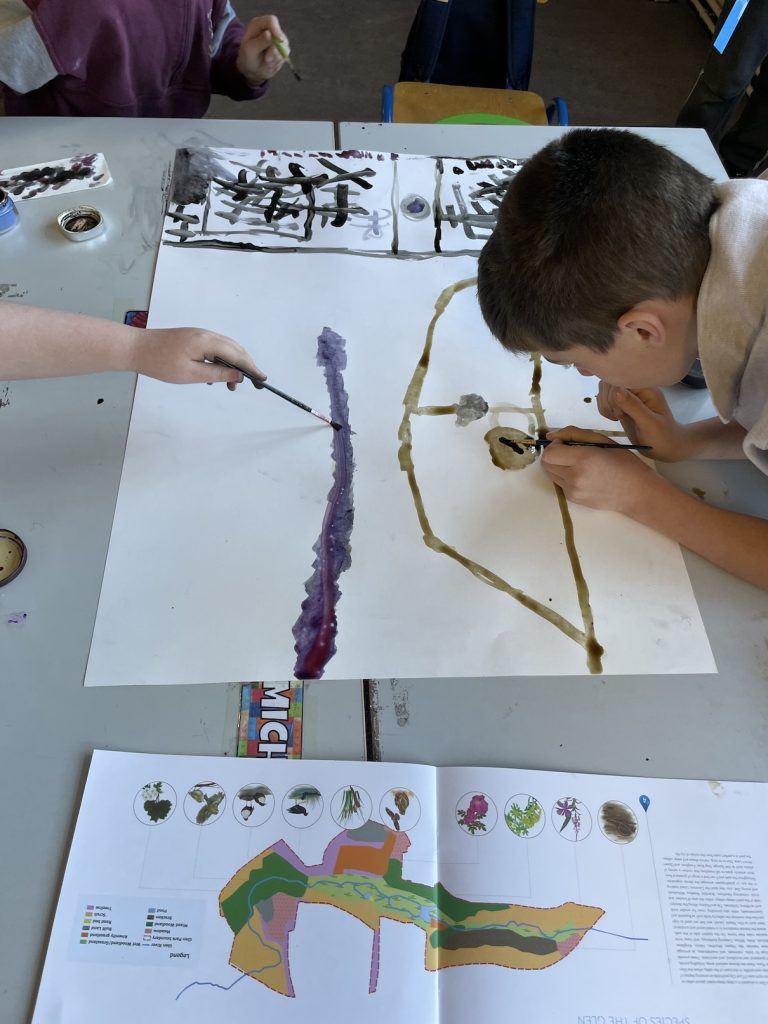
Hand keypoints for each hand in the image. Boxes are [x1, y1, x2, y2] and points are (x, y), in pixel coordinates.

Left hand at [128, 327, 265, 387]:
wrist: (135, 348)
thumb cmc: (160, 363)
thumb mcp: (191, 374)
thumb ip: (217, 375)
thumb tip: (237, 375)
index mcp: (207, 341)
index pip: (237, 355)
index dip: (251, 367)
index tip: (262, 379)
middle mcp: (206, 334)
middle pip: (234, 349)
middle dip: (245, 366)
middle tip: (252, 383)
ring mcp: (199, 335)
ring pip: (224, 349)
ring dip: (232, 365)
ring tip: (231, 385)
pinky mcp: (192, 338)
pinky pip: (213, 348)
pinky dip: (220, 361)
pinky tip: (215, 376)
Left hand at [236, 15, 287, 83]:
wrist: (252, 68)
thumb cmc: (247, 57)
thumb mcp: (250, 50)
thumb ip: (260, 41)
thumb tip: (269, 33)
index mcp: (258, 24)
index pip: (271, 20)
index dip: (276, 30)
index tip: (279, 41)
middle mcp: (269, 28)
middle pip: (280, 36)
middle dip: (274, 51)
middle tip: (267, 60)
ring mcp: (277, 38)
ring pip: (284, 46)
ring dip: (276, 58)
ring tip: (266, 62)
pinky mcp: (282, 47)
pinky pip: (285, 54)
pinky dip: (278, 61)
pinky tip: (271, 63)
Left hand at [541, 426, 654, 513]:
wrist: (636, 492)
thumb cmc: (624, 463)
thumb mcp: (602, 440)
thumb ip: (574, 434)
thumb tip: (551, 436)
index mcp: (584, 459)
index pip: (550, 453)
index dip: (554, 445)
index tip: (566, 443)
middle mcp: (575, 477)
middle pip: (546, 464)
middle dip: (553, 454)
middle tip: (569, 451)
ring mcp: (573, 491)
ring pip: (550, 474)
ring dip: (557, 465)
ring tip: (576, 463)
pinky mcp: (573, 499)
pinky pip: (559, 483)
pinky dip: (564, 476)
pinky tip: (582, 474)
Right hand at [597, 384, 692, 461]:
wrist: (665, 446)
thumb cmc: (662, 436)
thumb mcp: (649, 423)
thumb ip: (634, 406)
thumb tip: (616, 391)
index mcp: (646, 387)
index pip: (621, 379)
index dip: (614, 394)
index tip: (621, 412)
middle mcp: (636, 387)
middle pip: (610, 382)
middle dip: (609, 401)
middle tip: (619, 416)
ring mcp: (628, 394)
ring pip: (605, 388)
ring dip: (605, 405)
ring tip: (617, 417)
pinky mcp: (621, 402)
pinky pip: (605, 397)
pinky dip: (604, 408)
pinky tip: (615, 418)